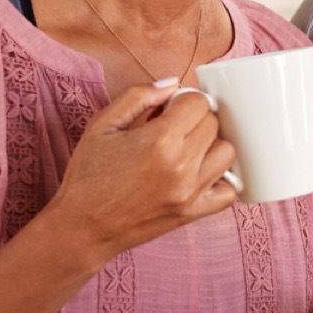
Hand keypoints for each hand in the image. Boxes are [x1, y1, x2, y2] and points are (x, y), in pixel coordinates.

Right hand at [43, 81, 238, 263]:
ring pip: (227, 152)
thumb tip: (172, 83)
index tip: (169, 111)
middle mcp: (180, 165)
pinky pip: (230, 192)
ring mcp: (190, 191)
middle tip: (171, 130)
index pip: (199, 102)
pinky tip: (200, 174)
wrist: (82, 228)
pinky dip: (222, 181)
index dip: (183, 101)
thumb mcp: (102, 126)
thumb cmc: (88, 176)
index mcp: (158, 140)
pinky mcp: (194, 213)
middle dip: (194, 120)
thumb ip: (138, 96)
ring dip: (210, 146)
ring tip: (186, 151)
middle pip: (213, 124)